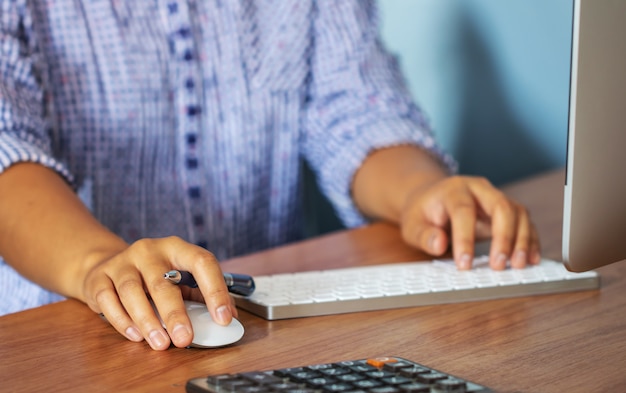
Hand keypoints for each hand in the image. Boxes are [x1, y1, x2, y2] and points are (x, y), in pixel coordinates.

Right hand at [82, 236, 236, 349]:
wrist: (105, 265)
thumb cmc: (151, 275)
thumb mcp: (177, 277)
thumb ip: (198, 295)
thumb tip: (226, 316)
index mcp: (176, 247)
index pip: (202, 262)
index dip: (215, 289)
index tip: (223, 317)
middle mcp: (149, 250)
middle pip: (162, 282)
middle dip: (175, 314)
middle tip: (184, 339)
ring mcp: (122, 262)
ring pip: (132, 292)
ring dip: (148, 321)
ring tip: (160, 342)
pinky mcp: (99, 277)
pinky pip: (107, 299)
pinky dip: (121, 320)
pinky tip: (135, 335)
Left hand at [398, 175, 540, 269]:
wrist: (432, 199)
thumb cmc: (423, 214)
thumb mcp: (412, 225)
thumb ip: (423, 235)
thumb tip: (439, 244)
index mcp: (454, 190)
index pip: (463, 211)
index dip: (465, 238)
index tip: (464, 265)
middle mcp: (479, 189)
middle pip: (500, 206)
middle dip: (503, 237)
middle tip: (498, 266)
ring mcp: (496, 197)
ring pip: (518, 213)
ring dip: (522, 240)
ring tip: (519, 265)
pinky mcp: (508, 211)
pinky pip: (525, 223)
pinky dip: (530, 241)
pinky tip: (530, 259)